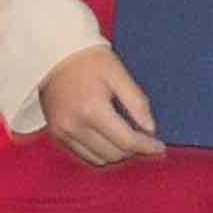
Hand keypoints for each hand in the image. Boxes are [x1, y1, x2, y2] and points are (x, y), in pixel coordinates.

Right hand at [34, 47, 165, 168]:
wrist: (53, 52)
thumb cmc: (88, 59)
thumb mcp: (118, 73)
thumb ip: (137, 102)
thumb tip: (150, 129)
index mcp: (92, 110)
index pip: (126, 141)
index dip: (147, 147)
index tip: (159, 146)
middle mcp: (74, 126)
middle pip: (113, 154)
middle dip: (132, 150)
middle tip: (143, 138)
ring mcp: (62, 132)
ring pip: (98, 159)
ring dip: (116, 153)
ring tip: (125, 138)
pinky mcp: (56, 133)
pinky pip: (83, 155)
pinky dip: (99, 152)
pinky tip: (108, 139)